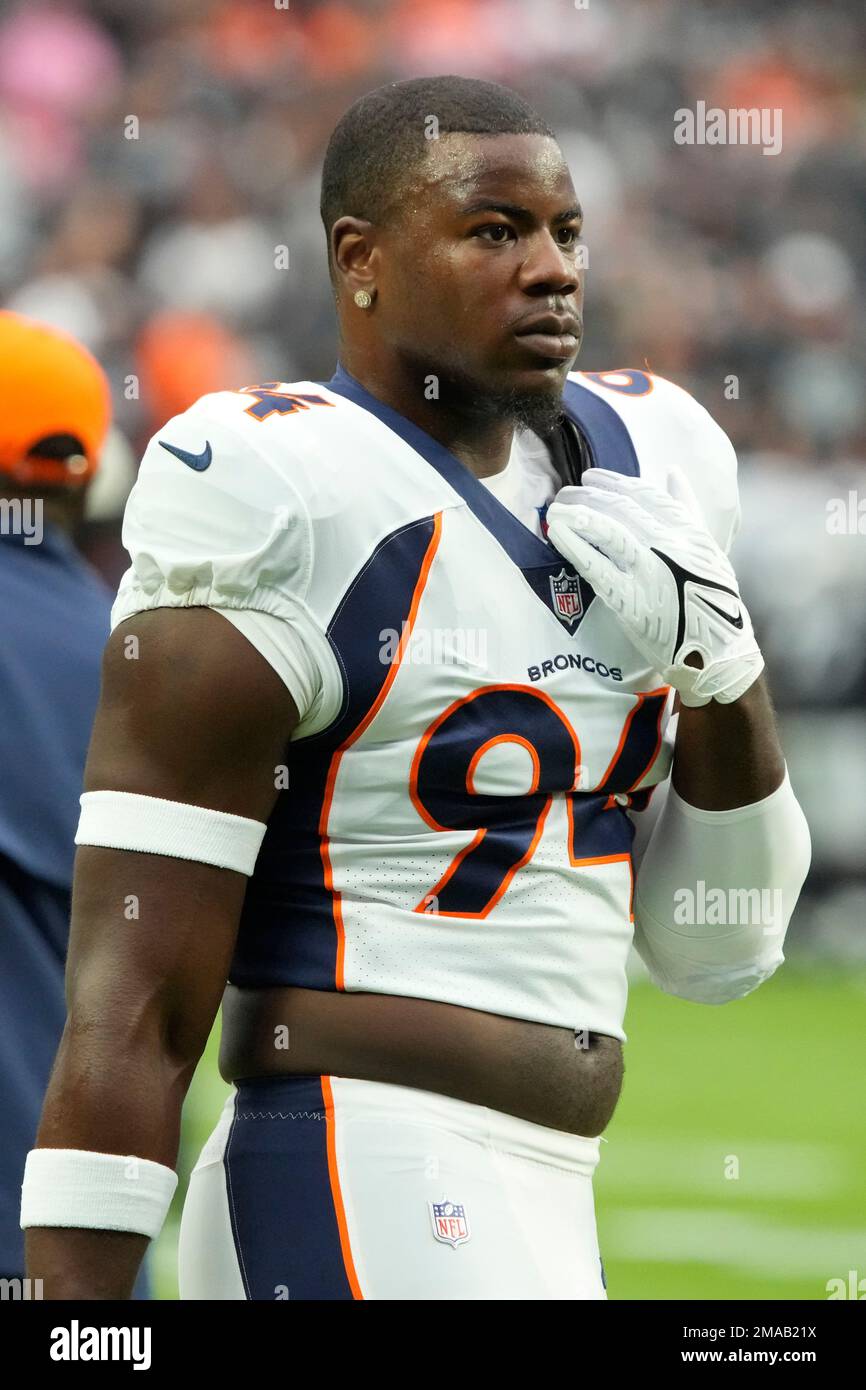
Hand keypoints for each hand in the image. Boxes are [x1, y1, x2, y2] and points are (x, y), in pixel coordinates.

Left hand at [545, 467, 763, 705]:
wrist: (717, 652)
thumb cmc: (712, 599)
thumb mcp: (709, 549)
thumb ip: (689, 510)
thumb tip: (674, 472)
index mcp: (690, 532)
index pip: (646, 496)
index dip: (615, 482)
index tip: (592, 477)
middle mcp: (671, 547)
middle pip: (622, 509)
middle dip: (589, 496)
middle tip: (566, 493)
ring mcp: (651, 573)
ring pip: (609, 531)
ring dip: (578, 514)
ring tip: (556, 509)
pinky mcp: (631, 601)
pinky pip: (597, 567)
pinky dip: (574, 546)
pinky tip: (557, 534)